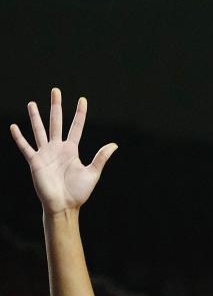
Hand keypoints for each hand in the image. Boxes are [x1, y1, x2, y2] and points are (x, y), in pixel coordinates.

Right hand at [10, 88, 116, 212]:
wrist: (64, 205)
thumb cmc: (78, 192)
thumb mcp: (92, 173)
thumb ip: (101, 158)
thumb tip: (114, 145)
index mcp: (71, 150)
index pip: (76, 127)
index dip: (79, 114)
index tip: (82, 99)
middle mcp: (57, 148)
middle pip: (56, 122)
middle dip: (56, 106)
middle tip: (55, 90)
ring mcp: (45, 153)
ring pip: (39, 130)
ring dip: (36, 117)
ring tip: (32, 103)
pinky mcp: (35, 161)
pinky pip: (25, 147)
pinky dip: (19, 137)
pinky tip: (14, 127)